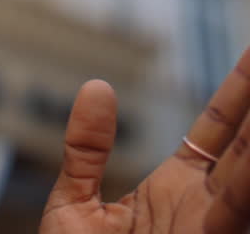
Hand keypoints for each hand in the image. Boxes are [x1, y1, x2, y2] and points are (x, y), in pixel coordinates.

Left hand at [40, 48, 249, 232]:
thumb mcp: (74, 202)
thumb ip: (85, 151)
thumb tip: (96, 87)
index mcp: (174, 189)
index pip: (216, 131)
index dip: (238, 93)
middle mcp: (203, 208)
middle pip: (244, 146)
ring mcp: (210, 229)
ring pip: (246, 177)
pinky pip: (238, 210)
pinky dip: (248, 182)